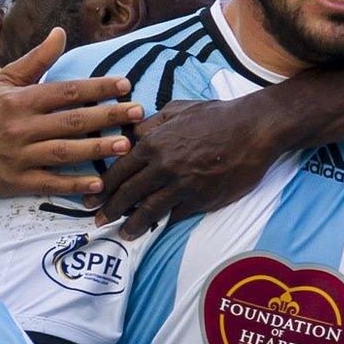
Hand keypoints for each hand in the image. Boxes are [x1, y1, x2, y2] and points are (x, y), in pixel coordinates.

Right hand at [0, 29, 142, 197]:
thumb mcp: (5, 80)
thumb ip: (36, 60)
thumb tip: (60, 32)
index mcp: (20, 100)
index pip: (65, 91)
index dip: (96, 87)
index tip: (125, 84)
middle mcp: (20, 127)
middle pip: (70, 121)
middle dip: (106, 116)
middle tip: (137, 113)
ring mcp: (19, 157)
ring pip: (63, 152)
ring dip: (96, 149)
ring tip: (126, 145)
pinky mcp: (17, 183)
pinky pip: (50, 184)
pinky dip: (74, 184)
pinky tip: (100, 182)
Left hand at [93, 97, 287, 237]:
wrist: (253, 130)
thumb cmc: (216, 116)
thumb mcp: (177, 110)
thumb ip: (151, 124)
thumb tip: (132, 134)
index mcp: (154, 144)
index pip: (119, 171)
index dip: (102, 187)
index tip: (90, 199)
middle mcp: (163, 167)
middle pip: (127, 194)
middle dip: (109, 210)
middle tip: (97, 221)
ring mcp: (182, 186)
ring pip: (148, 210)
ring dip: (132, 224)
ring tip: (123, 233)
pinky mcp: (201, 199)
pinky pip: (176, 214)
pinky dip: (164, 222)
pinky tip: (155, 229)